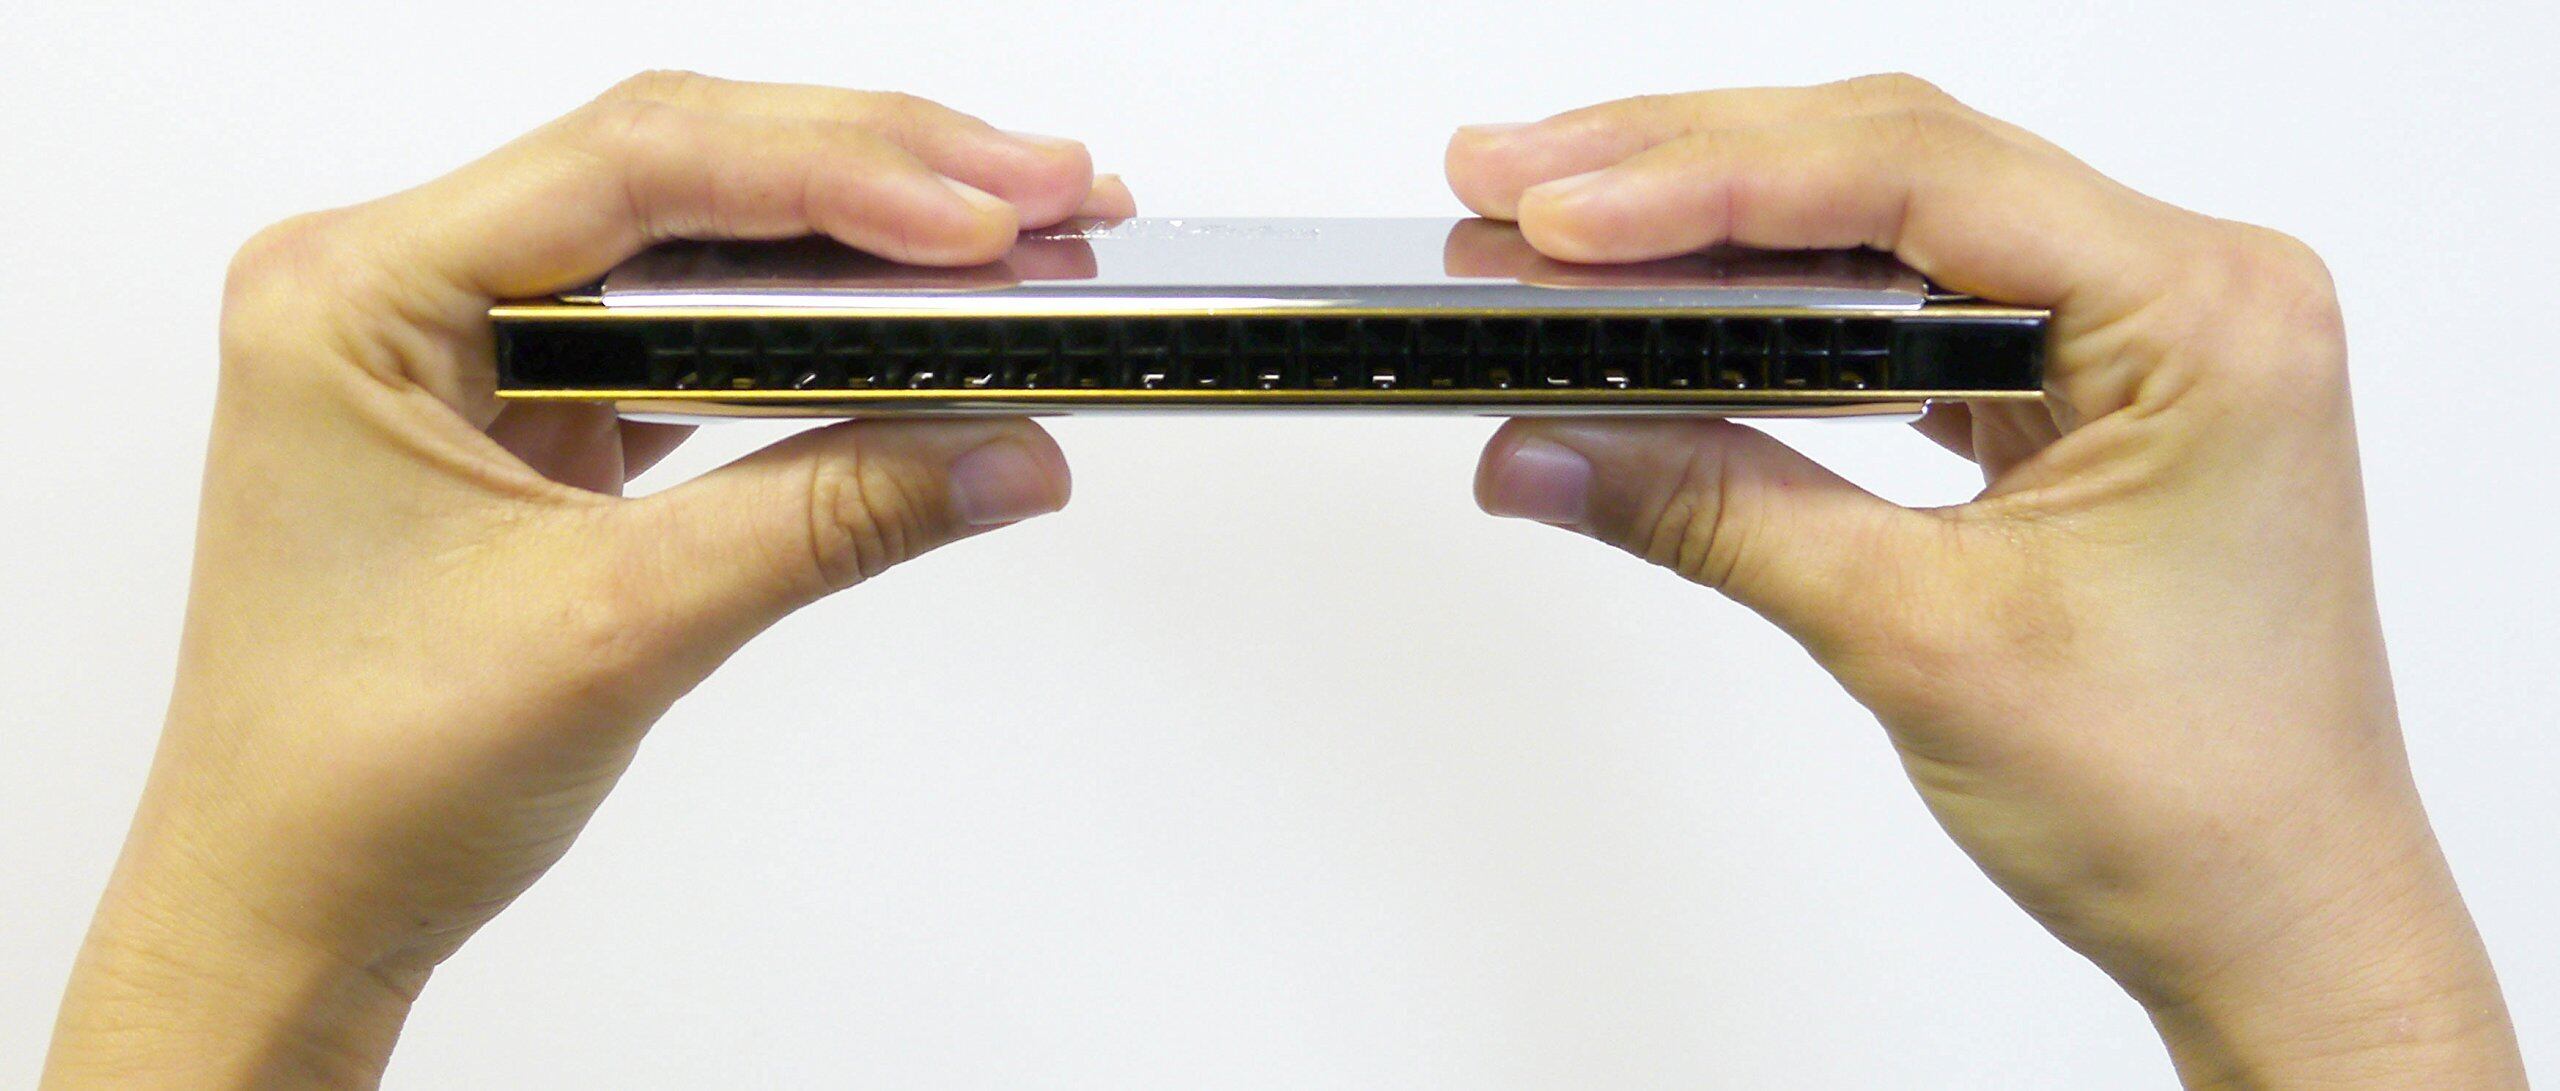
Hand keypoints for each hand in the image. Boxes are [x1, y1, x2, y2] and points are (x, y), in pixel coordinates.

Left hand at [44, 71, 1132, 1088]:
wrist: (291, 907)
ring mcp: (458, 339)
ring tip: (1011, 239)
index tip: (985, 214)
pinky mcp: (520, 402)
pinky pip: (682, 323)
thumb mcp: (621, 629)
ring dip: (854, 240)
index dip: (832, 176)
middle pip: (673, 167)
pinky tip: (906, 326)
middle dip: (875, 173)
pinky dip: (806, 328)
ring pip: (688, 234)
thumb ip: (831, 516)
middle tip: (1049, 192)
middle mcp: (395, 285)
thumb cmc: (362, 779)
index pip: (632, 169)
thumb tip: (1007, 447)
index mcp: (358, 297)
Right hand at [1449, 75, 2523, 1086]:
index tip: (1559, 213)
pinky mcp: (2090, 390)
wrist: (2278, 920)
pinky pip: (1920, 297)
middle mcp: (2189, 290)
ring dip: (1725, 222)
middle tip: (1509, 181)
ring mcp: (2141, 336)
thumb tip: (1545, 443)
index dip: (1714, 182)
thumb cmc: (2189, 800)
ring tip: (1560, 226)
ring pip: (1899, 217)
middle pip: (1898, 162)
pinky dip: (1789, 302)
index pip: (1918, 180)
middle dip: (1688, 167)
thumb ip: (1717, 513)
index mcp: (2201, 316)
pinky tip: (1683, 301)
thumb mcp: (1920, 638)